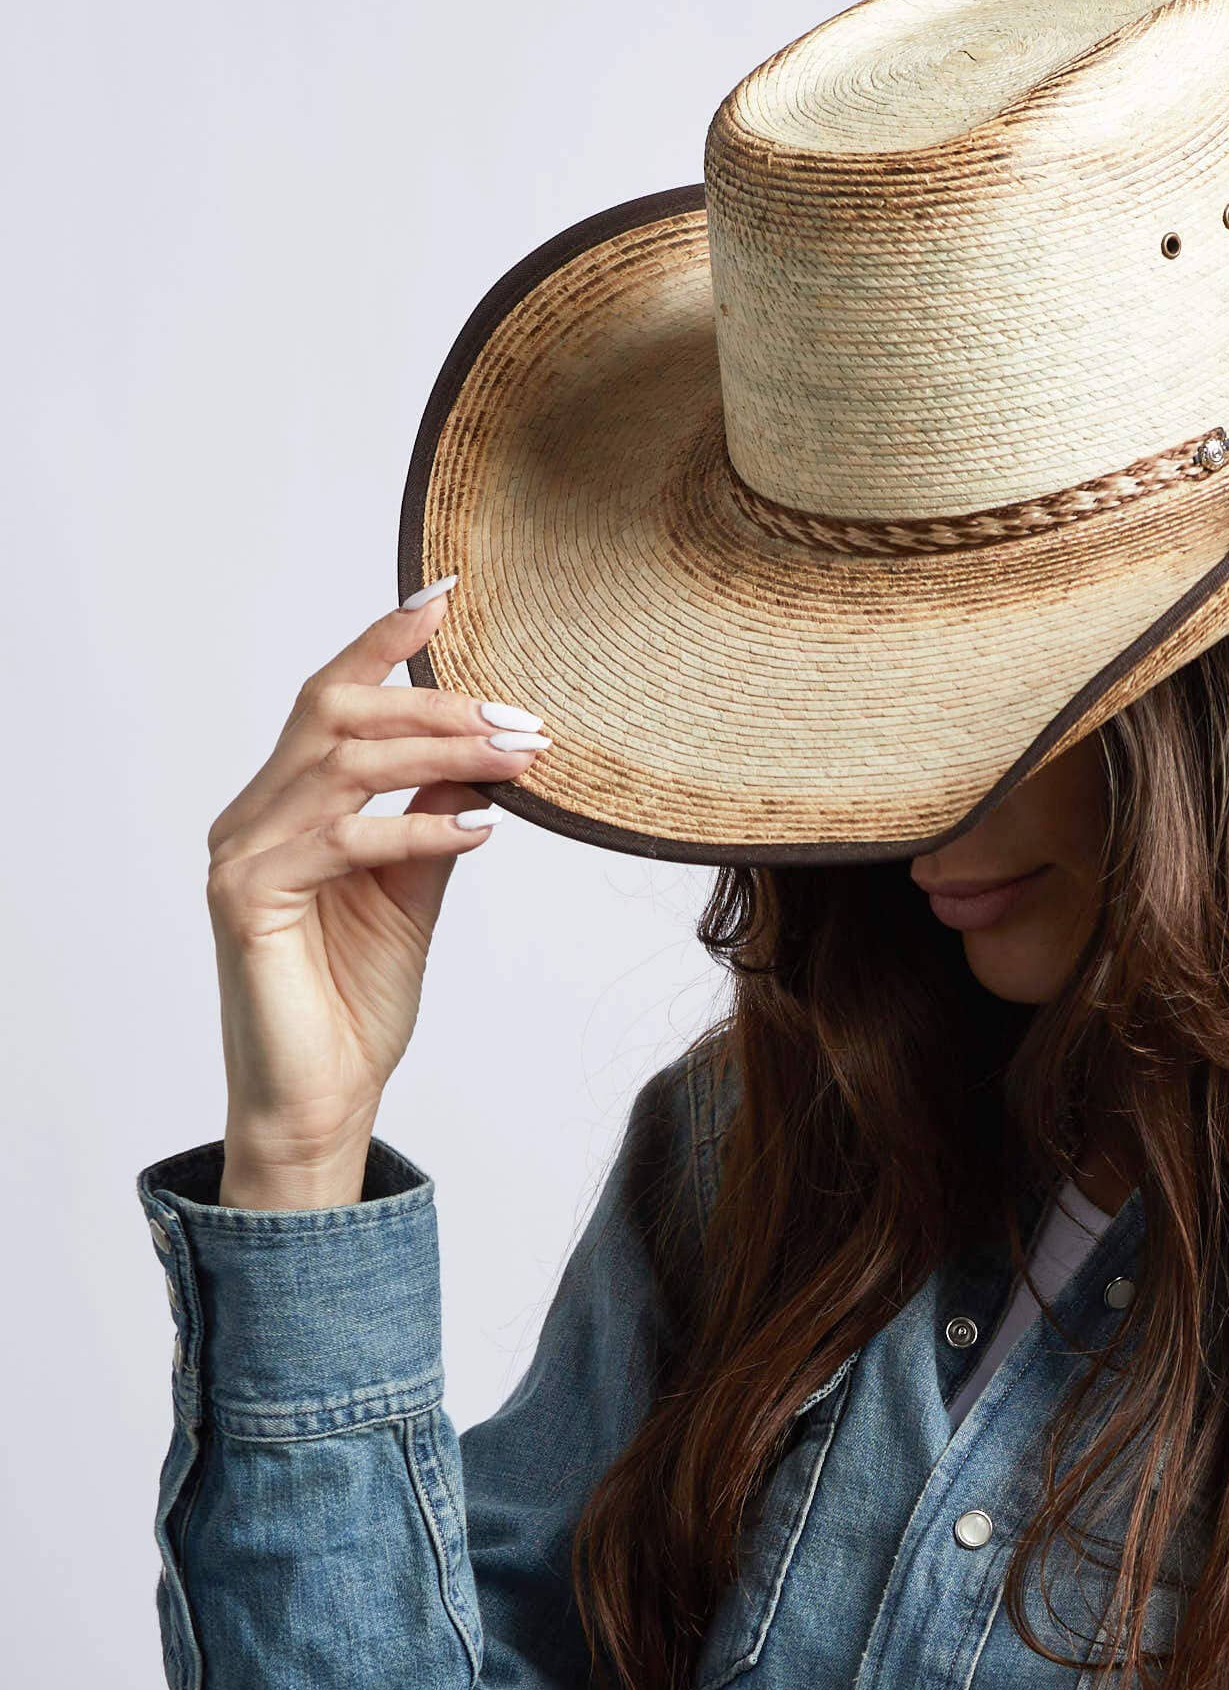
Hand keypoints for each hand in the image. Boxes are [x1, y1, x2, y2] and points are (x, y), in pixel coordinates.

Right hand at [203, 578, 549, 1206]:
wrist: (322, 1094)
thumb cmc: (358, 996)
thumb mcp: (418, 887)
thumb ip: (437, 813)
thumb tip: (487, 750)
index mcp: (288, 802)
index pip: (336, 698)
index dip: (385, 641)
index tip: (448, 594)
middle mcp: (253, 814)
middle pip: (338, 716)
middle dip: (437, 705)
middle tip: (526, 718)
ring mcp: (241, 854)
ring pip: (343, 768)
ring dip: (441, 755)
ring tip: (521, 760)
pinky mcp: (246, 901)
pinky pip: (340, 843)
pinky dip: (414, 830)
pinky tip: (479, 833)